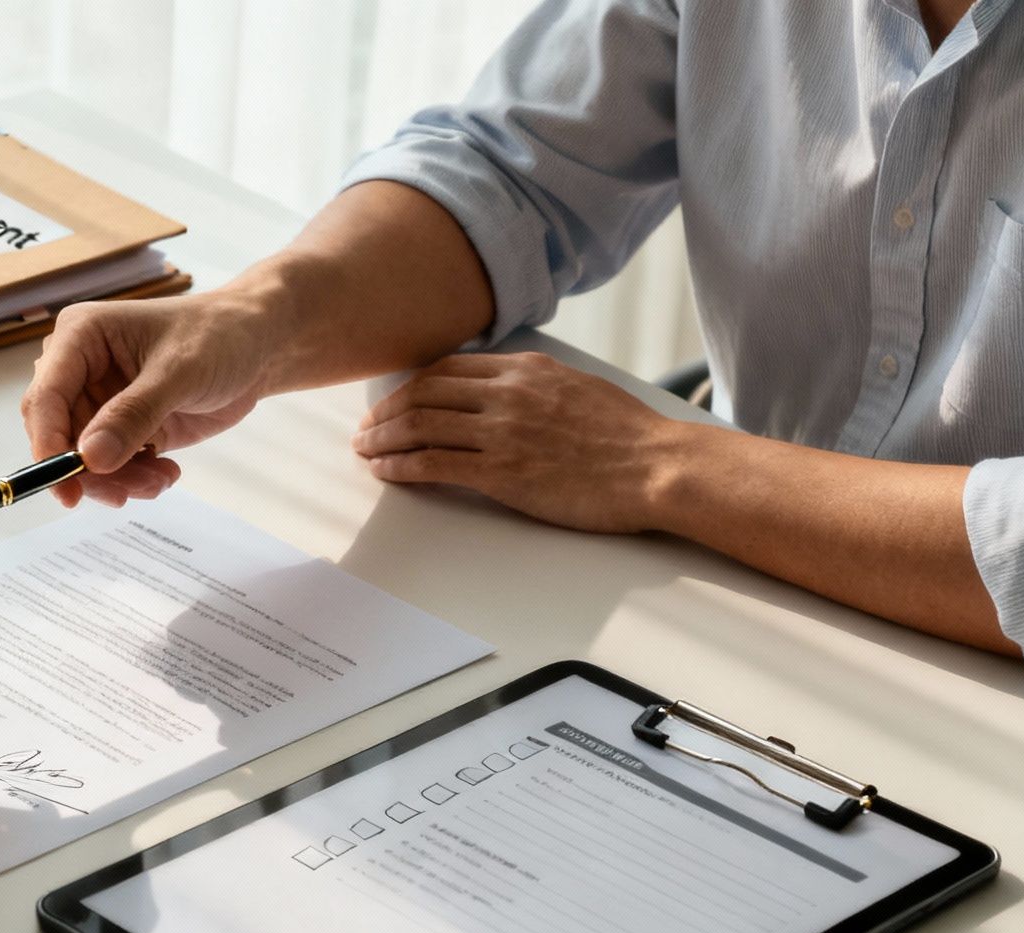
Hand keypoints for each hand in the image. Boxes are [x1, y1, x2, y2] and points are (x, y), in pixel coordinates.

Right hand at [21, 291, 283, 506]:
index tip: (66, 487)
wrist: (257, 346)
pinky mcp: (121, 426)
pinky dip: (133, 478)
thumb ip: (133, 414)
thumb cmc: (219, 336)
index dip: (48, 445)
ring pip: (84, 458)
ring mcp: (100, 400)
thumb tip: (90, 458)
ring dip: (117, 480)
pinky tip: (166, 471)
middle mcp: (80, 369)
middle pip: (58, 435)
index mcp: (80, 337)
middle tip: (126, 493)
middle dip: (89, 470)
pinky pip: (110, 466)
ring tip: (160, 480)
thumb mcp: (179, 373)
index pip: (45, 397)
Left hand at [352, 352, 684, 533]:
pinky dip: (400, 467)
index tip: (392, 402)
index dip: (409, 386)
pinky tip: (385, 473)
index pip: (447, 369)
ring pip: (420, 426)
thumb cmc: (628, 436)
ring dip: (383, 439)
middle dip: (385, 412)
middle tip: (366, 429)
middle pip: (423, 393)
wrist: (657, 467)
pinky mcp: (501, 472)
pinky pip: (433, 464)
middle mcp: (507, 393)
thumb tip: (502, 390)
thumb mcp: (577, 387)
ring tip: (366, 451)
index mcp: (525, 369)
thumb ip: (534, 385)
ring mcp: (502, 432)